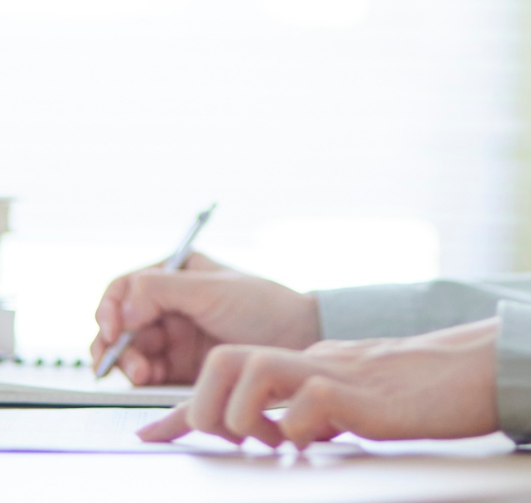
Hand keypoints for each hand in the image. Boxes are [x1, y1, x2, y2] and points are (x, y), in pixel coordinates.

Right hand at [91, 253, 320, 385]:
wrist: (297, 340)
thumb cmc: (263, 305)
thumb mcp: (213, 289)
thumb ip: (162, 291)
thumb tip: (122, 309)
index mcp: (177, 273)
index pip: (126, 286)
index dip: (111, 306)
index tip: (113, 328)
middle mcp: (170, 303)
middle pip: (119, 322)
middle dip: (115, 342)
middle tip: (128, 361)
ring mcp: (174, 335)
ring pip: (128, 350)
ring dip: (126, 362)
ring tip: (142, 374)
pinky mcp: (180, 367)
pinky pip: (146, 373)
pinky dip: (139, 377)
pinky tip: (149, 380)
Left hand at [137, 317, 500, 448]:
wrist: (474, 369)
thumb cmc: (419, 392)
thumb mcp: (351, 402)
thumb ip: (313, 409)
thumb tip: (280, 432)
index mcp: (306, 364)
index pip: (229, 372)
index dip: (183, 410)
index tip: (149, 435)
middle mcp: (312, 360)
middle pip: (225, 358)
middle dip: (206, 407)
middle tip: (235, 441)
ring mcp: (334, 371)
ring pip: (251, 368)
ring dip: (245, 415)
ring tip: (273, 443)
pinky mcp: (362, 392)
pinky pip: (309, 402)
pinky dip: (298, 426)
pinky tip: (319, 441)